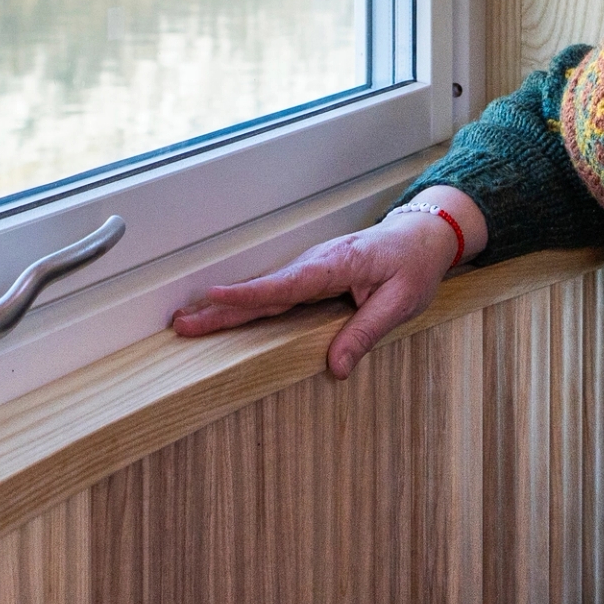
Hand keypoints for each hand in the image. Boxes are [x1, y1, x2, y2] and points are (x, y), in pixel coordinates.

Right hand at [166, 204, 463, 377]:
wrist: (421, 235)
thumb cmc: (413, 265)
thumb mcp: (400, 302)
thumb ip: (366, 333)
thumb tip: (335, 368)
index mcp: (335, 266)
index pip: (285, 284)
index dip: (249, 294)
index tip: (214, 296)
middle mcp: (314, 264)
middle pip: (262, 291)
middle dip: (220, 307)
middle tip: (182, 323)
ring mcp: (309, 269)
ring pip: (262, 292)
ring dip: (225, 307)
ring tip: (188, 323)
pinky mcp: (309, 276)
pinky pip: (273, 293)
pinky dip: (244, 304)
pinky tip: (221, 317)